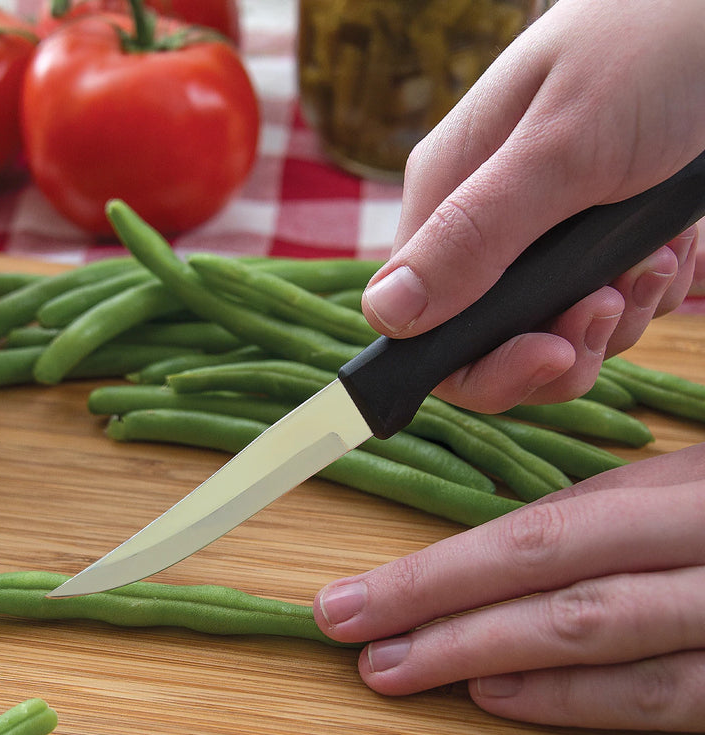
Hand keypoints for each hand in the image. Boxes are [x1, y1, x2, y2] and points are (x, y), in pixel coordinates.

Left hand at [313, 444, 704, 730]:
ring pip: (600, 640)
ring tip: (402, 670)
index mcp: (680, 488)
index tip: (354, 596)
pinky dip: (579, 703)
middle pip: (553, 580)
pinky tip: (502, 699)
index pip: (536, 530)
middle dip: (439, 614)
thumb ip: (608, 514)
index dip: (439, 569)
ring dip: (489, 660)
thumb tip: (500, 553)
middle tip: (351, 637)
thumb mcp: (686, 483)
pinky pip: (668, 694)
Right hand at [363, 0, 704, 412]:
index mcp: (447, 201)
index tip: (548, 349)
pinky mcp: (592, 244)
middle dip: (559, 350)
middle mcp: (483, 229)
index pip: (421, 324)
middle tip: (609, 304)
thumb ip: (472, 235)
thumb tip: (386, 315)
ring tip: (654, 256)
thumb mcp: (558, 148)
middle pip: (491, 345)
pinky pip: (607, 309)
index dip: (478, 364)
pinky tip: (670, 245)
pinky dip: (646, 293)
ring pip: (556, 334)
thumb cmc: (648, 48)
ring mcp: (540, 241)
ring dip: (614, 319)